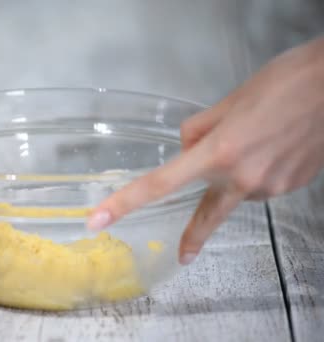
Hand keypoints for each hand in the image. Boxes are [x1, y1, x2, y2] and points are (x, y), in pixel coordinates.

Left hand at [87, 36, 323, 264]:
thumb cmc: (286, 83)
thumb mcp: (231, 100)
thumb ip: (199, 130)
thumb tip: (187, 149)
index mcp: (219, 153)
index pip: (160, 183)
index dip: (125, 203)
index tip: (99, 221)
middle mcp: (242, 178)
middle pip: (206, 213)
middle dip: (194, 236)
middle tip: (184, 254)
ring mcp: (270, 187)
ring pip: (236, 188)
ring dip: (236, 174)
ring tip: (260, 138)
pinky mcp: (291, 188)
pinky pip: (261, 183)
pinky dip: (259, 169)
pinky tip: (276, 146)